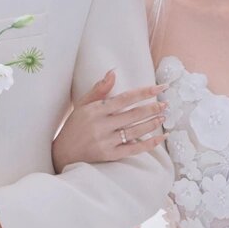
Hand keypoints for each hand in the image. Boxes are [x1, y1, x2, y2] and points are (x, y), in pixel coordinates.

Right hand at [52, 70, 167, 169]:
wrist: (63, 153)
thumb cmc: (74, 126)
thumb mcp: (83, 105)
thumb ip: (99, 89)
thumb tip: (113, 72)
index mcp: (96, 110)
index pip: (125, 98)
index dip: (144, 92)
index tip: (160, 87)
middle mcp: (102, 125)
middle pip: (133, 115)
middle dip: (152, 108)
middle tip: (165, 104)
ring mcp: (106, 141)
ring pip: (135, 131)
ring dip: (152, 123)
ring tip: (163, 117)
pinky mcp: (110, 155)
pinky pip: (133, 149)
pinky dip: (149, 144)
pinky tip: (160, 138)